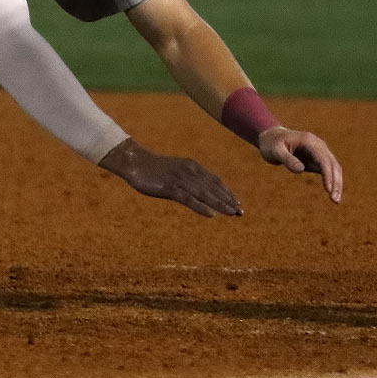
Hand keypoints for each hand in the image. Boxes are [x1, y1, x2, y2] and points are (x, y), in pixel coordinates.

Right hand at [99, 139, 241, 217]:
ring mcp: (180, 180)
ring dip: (219, 204)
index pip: (215, 181)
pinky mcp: (169, 188)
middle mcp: (190, 172)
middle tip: (240, 212)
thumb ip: (189, 179)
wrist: (135, 162)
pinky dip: (201, 207)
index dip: (227, 193)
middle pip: (213, 188)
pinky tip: (211, 215)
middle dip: (228, 200)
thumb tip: (201, 191)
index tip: (237, 203)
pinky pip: (188, 199)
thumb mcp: (176, 171)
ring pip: (204, 194)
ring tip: (231, 213)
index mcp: (193, 166)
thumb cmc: (155, 169)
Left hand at [257, 128, 343, 203]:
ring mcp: (320, 151)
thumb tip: (301, 170)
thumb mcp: (275, 151)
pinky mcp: (317, 159)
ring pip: (334, 168)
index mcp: (309, 141)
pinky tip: (332, 193)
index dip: (328, 175)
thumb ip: (287, 159)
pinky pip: (328, 170)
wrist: (272, 138)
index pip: (323, 160)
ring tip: (335, 201)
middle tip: (335, 200)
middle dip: (336, 182)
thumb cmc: (271, 144)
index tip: (328, 190)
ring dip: (337, 184)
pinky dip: (332, 181)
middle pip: (333, 164)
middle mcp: (318, 145)